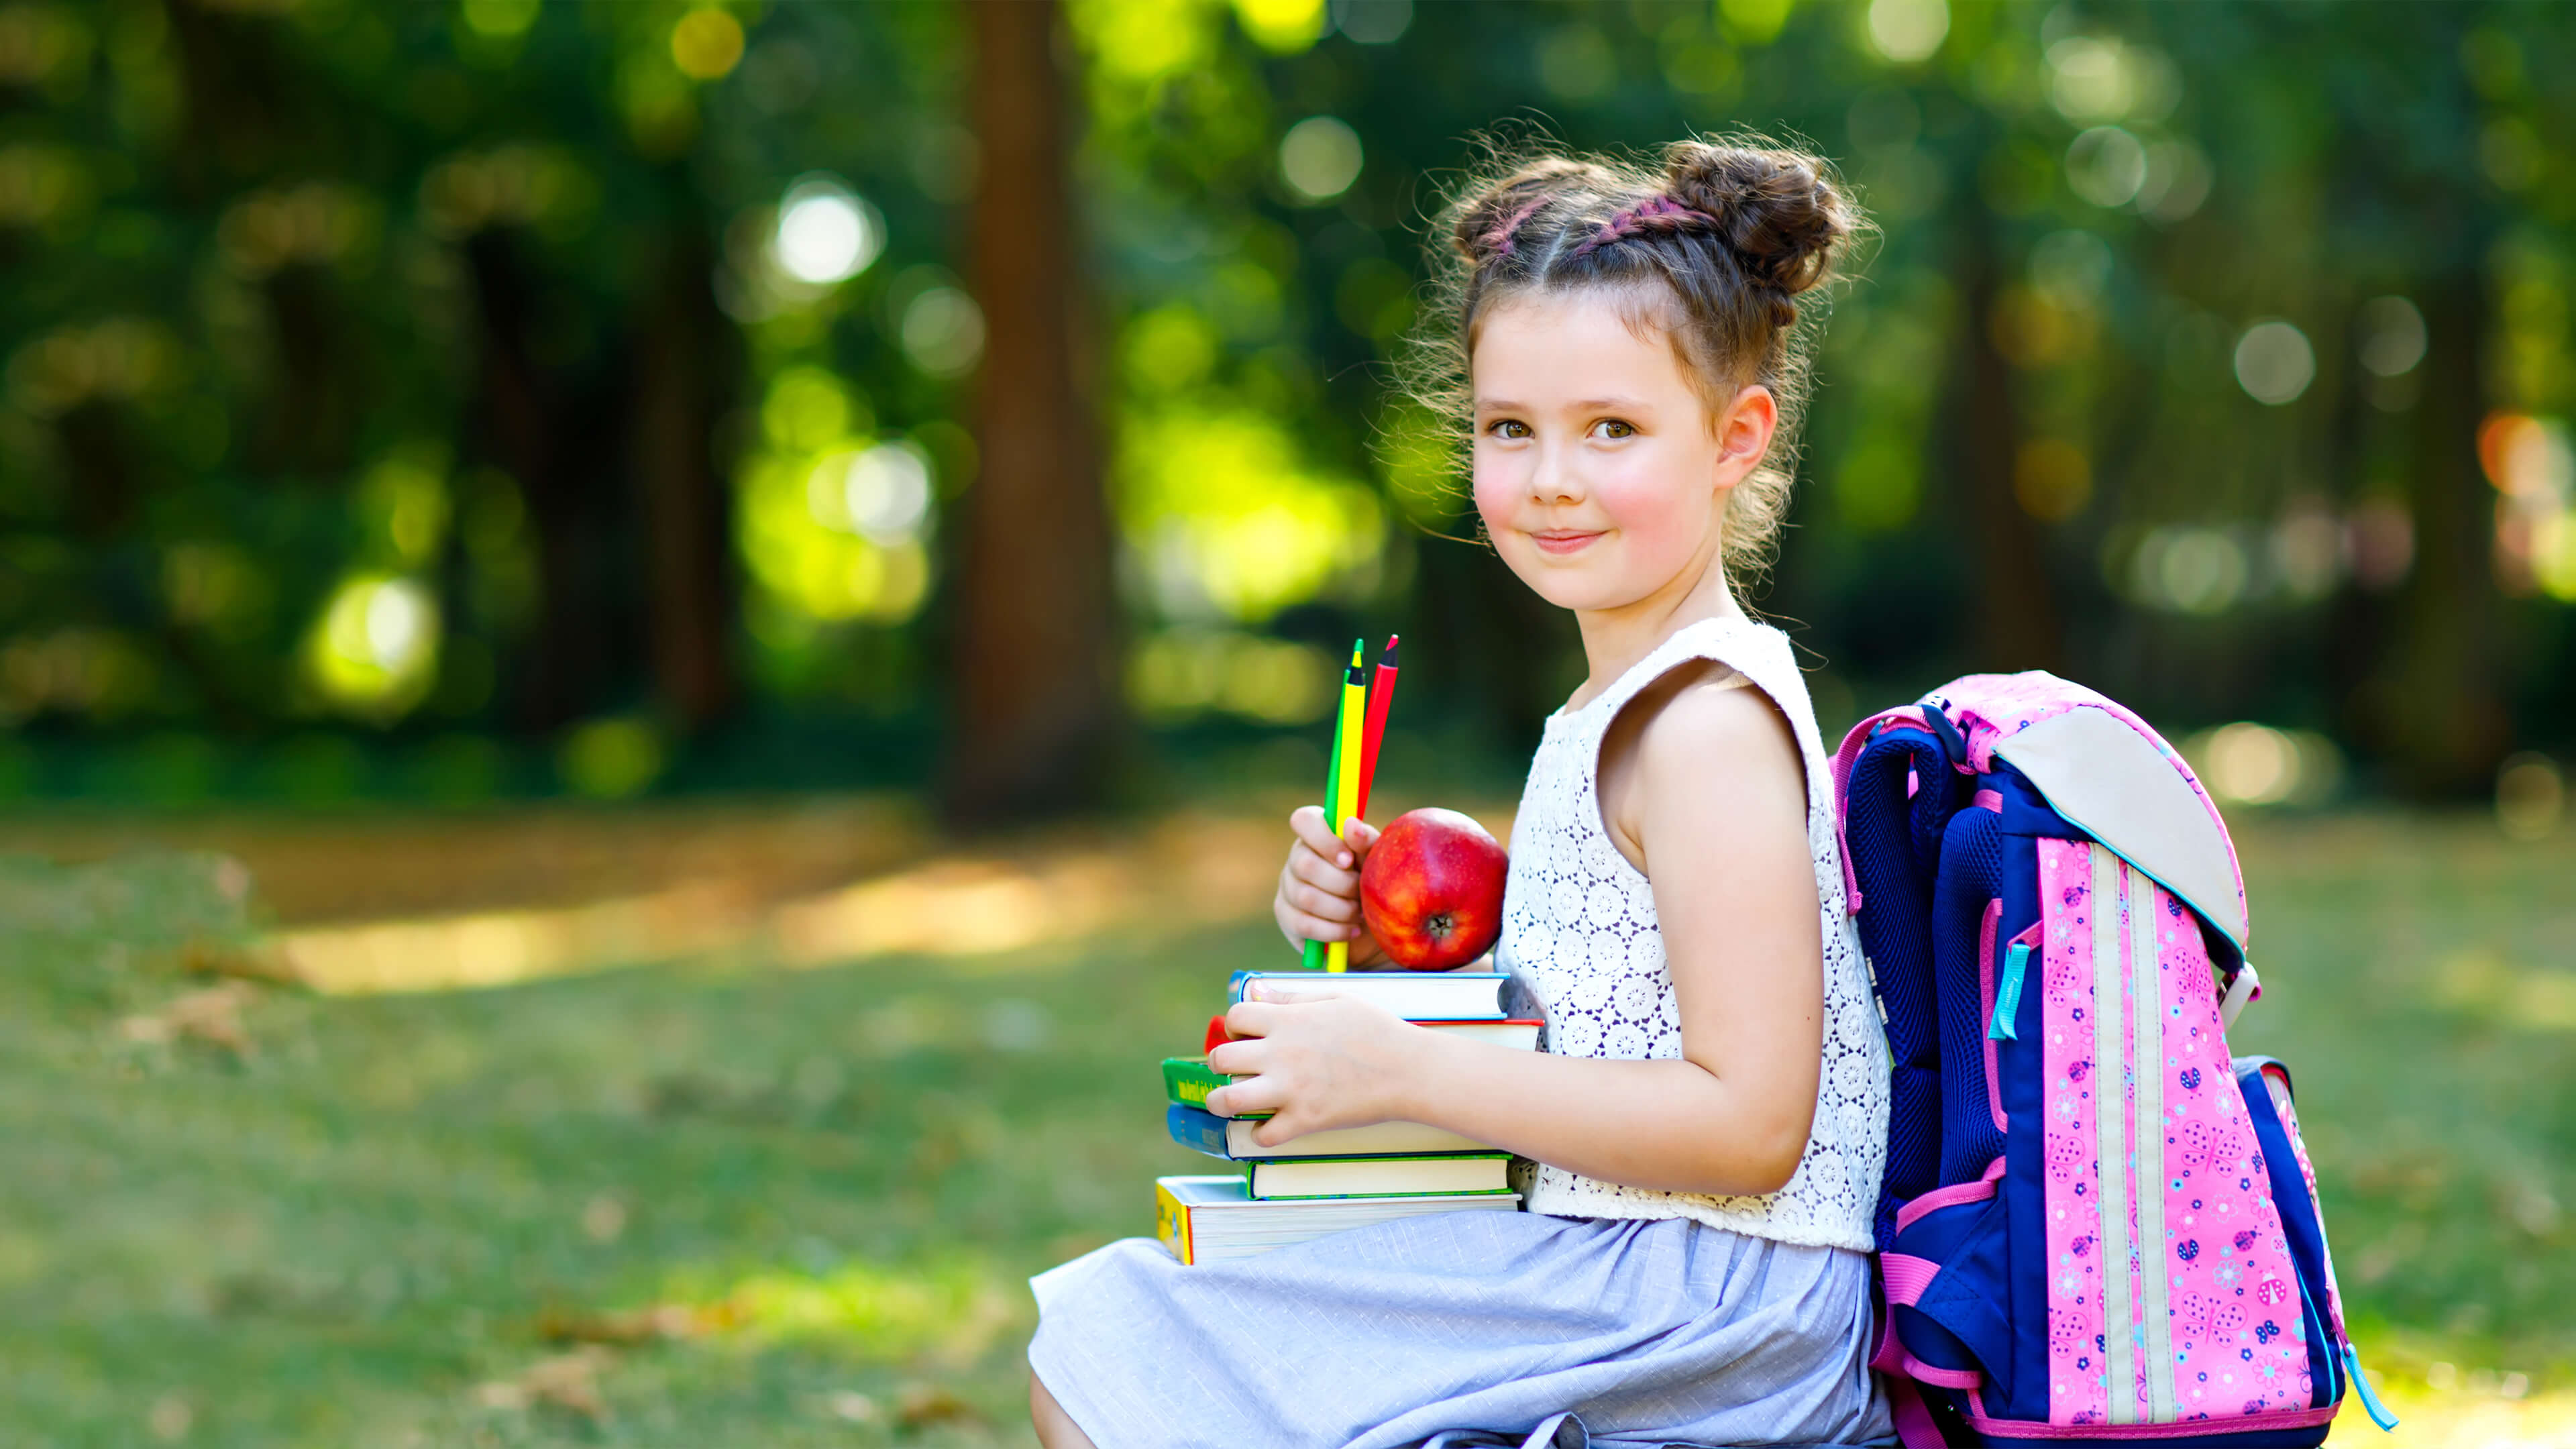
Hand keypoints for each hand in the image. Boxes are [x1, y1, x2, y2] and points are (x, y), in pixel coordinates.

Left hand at [1204, 983, 1428, 1146]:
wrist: (1410, 1070)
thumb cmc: (1377, 1030)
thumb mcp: (1335, 999)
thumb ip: (1291, 996)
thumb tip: (1254, 991)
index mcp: (1288, 1020)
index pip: (1235, 1016)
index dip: (1235, 1024)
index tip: (1246, 1034)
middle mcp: (1281, 1054)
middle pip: (1220, 1057)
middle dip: (1220, 1062)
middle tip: (1235, 1067)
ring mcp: (1290, 1089)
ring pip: (1228, 1099)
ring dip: (1221, 1101)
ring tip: (1230, 1099)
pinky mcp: (1304, 1120)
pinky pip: (1262, 1135)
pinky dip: (1260, 1133)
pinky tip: (1269, 1125)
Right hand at [1271, 806, 1389, 966]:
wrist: (1375, 927)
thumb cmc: (1375, 883)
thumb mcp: (1377, 861)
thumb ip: (1365, 842)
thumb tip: (1350, 824)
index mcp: (1318, 834)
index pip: (1304, 820)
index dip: (1324, 839)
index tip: (1348, 860)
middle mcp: (1297, 857)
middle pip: (1305, 865)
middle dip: (1341, 883)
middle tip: (1361, 892)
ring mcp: (1287, 887)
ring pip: (1305, 897)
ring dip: (1341, 909)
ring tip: (1361, 913)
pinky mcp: (1287, 917)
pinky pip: (1304, 925)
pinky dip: (1334, 930)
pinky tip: (1352, 930)